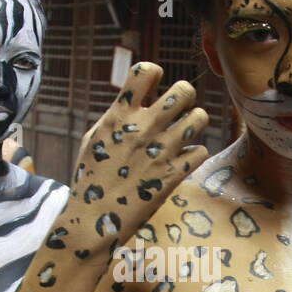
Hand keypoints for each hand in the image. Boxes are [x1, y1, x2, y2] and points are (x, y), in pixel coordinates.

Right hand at [56, 62, 209, 259]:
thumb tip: (138, 98)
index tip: (154, 87)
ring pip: (200, 117)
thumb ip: (117, 116)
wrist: (93, 220)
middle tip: (179, 109)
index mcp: (120, 115)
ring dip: (195, 122)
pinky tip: (182, 159)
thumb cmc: (90, 178)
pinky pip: (201, 150)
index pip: (145, 71)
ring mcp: (161, 151)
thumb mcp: (93, 139)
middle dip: (185, 96)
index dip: (155, 74)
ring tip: (185, 132)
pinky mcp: (173, 174)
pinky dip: (194, 154)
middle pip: (185, 90)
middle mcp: (143, 128)